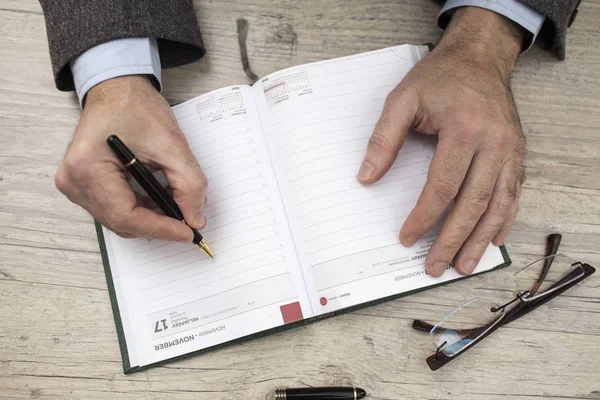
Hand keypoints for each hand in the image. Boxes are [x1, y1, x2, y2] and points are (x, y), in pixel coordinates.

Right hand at [55, 75, 207, 240]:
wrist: (117, 89)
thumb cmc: (135, 107)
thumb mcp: (172, 143)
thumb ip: (189, 184)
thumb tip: (195, 219)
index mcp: (88, 166)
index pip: (126, 216)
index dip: (161, 229)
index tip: (188, 232)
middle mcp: (74, 180)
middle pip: (121, 222)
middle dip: (158, 226)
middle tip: (189, 224)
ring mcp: (74, 184)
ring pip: (118, 220)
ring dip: (150, 219)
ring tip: (177, 209)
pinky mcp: (82, 184)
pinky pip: (114, 209)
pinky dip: (140, 210)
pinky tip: (160, 201)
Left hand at [358, 7, 525, 276]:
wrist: (479, 56)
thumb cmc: (440, 77)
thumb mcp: (402, 99)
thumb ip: (383, 140)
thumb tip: (367, 178)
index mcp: (465, 129)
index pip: (442, 186)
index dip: (423, 217)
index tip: (407, 237)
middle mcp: (495, 143)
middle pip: (473, 203)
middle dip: (452, 239)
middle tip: (436, 266)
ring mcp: (511, 150)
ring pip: (498, 205)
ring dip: (480, 239)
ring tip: (464, 265)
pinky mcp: (517, 153)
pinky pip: (513, 193)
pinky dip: (503, 219)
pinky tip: (492, 239)